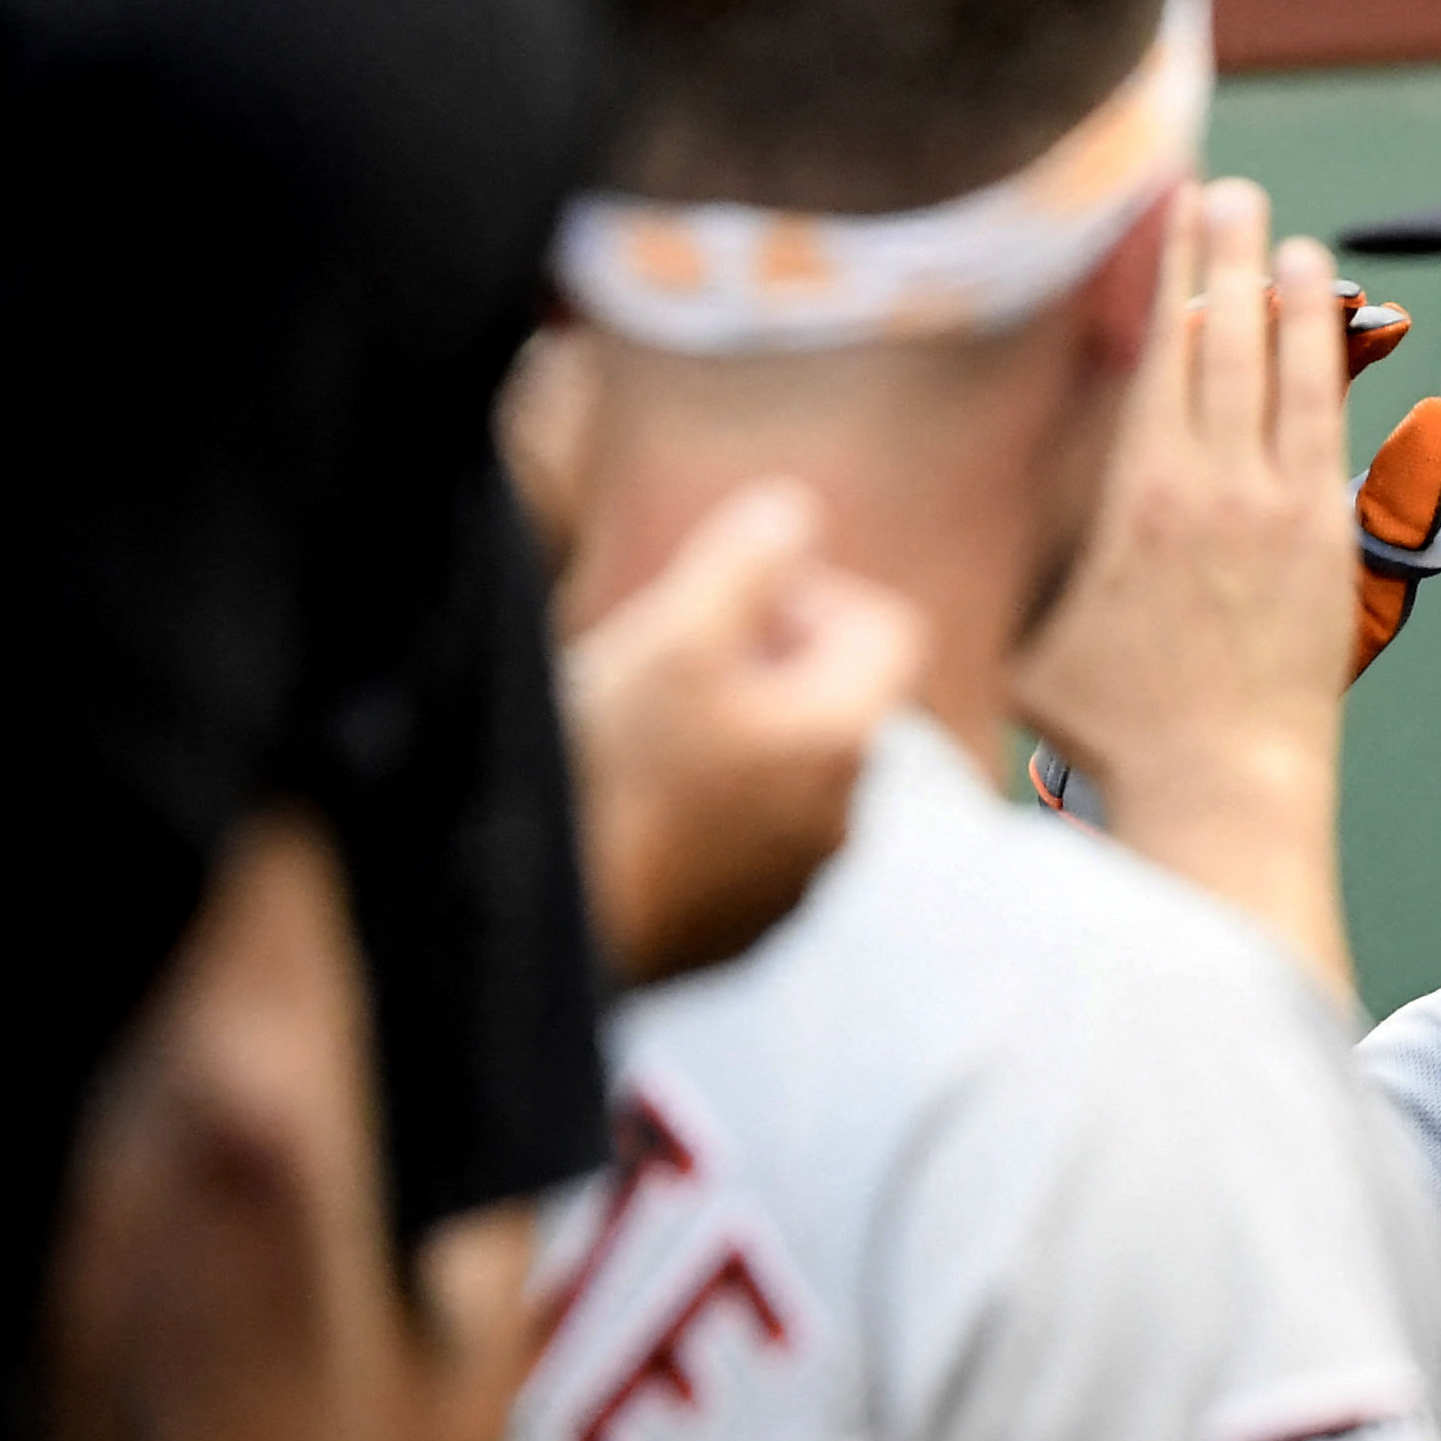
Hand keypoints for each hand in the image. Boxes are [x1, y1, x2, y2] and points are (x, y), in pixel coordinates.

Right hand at [562, 478, 924, 987]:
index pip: (887, 628)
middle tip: (673, 666)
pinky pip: (752, 842)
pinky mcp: (747, 927)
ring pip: (790, 774)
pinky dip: (714, 811)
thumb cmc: (611, 773)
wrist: (553, 921)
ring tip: (647, 738)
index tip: (728, 608)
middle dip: (768, 667)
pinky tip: (639, 809)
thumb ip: (748, 560)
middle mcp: (844, 816)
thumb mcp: (675, 636)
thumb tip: (795, 514)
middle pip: (836, 701)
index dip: (813, 595)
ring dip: (738, 741)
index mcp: (844, 739)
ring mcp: (799, 881)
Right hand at [1014, 182, 1366, 994]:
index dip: (1158, 271)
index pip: (1150, 351)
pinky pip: (1330, 424)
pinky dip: (1329, 361)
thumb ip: (999, 563)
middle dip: (1219, 253)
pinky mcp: (1327, 536)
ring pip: (1282, 368)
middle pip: (1217, 336)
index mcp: (1132, 492)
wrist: (1223, 784)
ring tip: (1282, 234)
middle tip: (1219, 187)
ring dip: (1283, 292)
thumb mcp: (1025, 635)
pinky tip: (1329, 319)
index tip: (1155, 209)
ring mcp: (1278, 505)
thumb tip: (923, 512)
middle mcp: (1209, 481)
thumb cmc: (1114, 727)